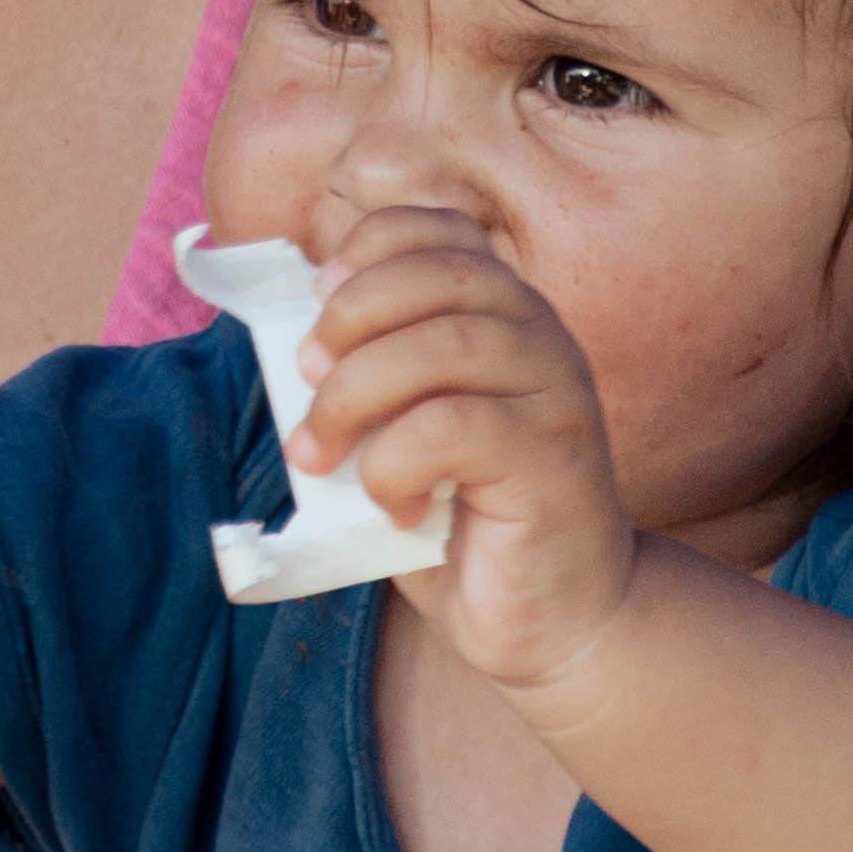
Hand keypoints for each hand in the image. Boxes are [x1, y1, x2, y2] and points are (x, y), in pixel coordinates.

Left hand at [291, 208, 640, 701]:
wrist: (555, 621)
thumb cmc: (466, 521)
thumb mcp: (403, 430)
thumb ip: (369, 376)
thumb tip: (294, 345)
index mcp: (503, 313)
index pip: (442, 231)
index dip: (370, 246)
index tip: (319, 296)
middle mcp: (541, 336)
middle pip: (439, 273)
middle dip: (349, 317)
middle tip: (307, 379)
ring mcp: (559, 395)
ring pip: (445, 344)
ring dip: (355, 394)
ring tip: (322, 454)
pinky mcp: (557, 459)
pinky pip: (456, 427)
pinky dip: (396, 461)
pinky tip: (395, 504)